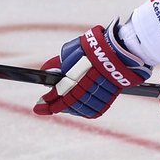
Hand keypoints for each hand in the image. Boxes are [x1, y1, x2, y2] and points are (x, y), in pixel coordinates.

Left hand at [33, 20, 150, 118]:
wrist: (121, 51)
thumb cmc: (95, 49)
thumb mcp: (72, 51)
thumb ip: (57, 63)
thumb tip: (47, 71)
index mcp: (76, 79)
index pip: (59, 97)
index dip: (47, 104)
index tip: (38, 108)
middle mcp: (87, 90)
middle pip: (69, 105)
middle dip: (57, 106)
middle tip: (48, 106)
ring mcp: (99, 95)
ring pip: (80, 109)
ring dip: (70, 109)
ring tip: (63, 105)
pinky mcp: (109, 98)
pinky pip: (93, 110)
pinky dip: (84, 110)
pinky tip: (78, 107)